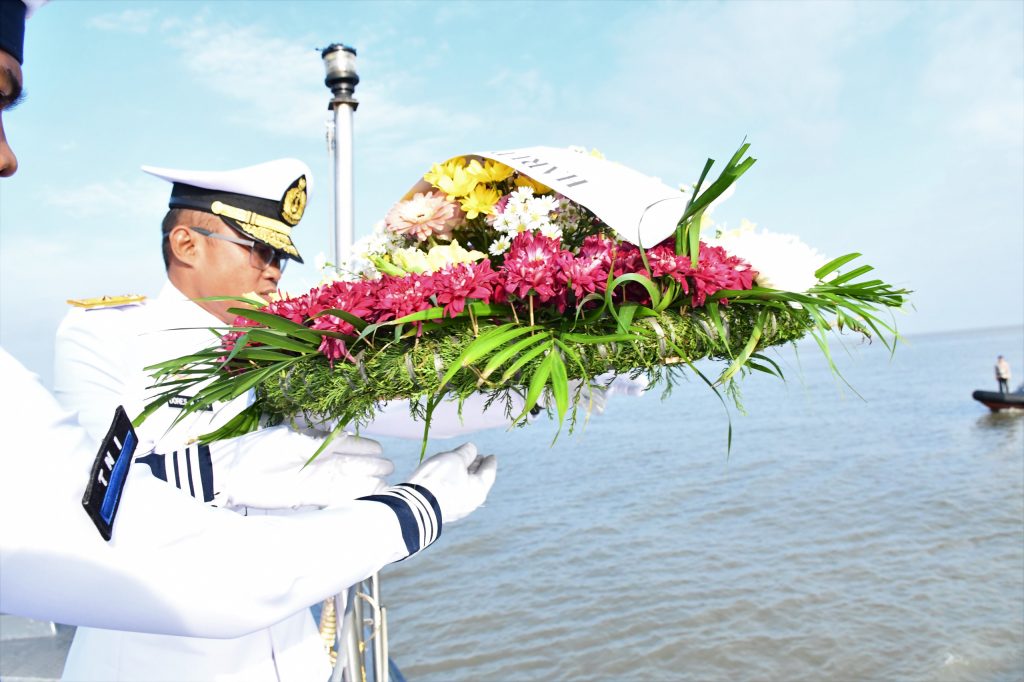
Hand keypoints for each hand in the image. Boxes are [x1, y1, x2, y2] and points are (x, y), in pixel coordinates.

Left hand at [216, 427, 391, 509]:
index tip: (379, 450)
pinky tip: (365, 498)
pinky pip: (335, 497)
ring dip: (365, 484)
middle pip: (350, 464)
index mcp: (315, 443)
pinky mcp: (307, 497)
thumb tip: (344, 439)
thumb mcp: (289, 442)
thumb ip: (317, 444)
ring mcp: (314, 479)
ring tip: (385, 486)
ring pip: (346, 482)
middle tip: (389, 469)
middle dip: (370, 466)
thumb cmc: (259, 450)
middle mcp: (318, 461)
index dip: (363, 447)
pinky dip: (350, 498)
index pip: (345, 444)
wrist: (234, 474)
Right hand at [407, 442, 495, 523]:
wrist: (414, 506)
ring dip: (465, 475)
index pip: (488, 472)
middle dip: (477, 468)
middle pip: (477, 481)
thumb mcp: (454, 459)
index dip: (490, 462)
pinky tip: (449, 478)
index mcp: (479, 489)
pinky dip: (456, 484)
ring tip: (463, 465)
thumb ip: (466, 453)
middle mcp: (471, 502)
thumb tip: (472, 450)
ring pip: (465, 488)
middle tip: (478, 458)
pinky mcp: (444, 512)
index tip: (491, 456)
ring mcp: (457, 509)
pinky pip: (454, 494)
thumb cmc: (438, 479)